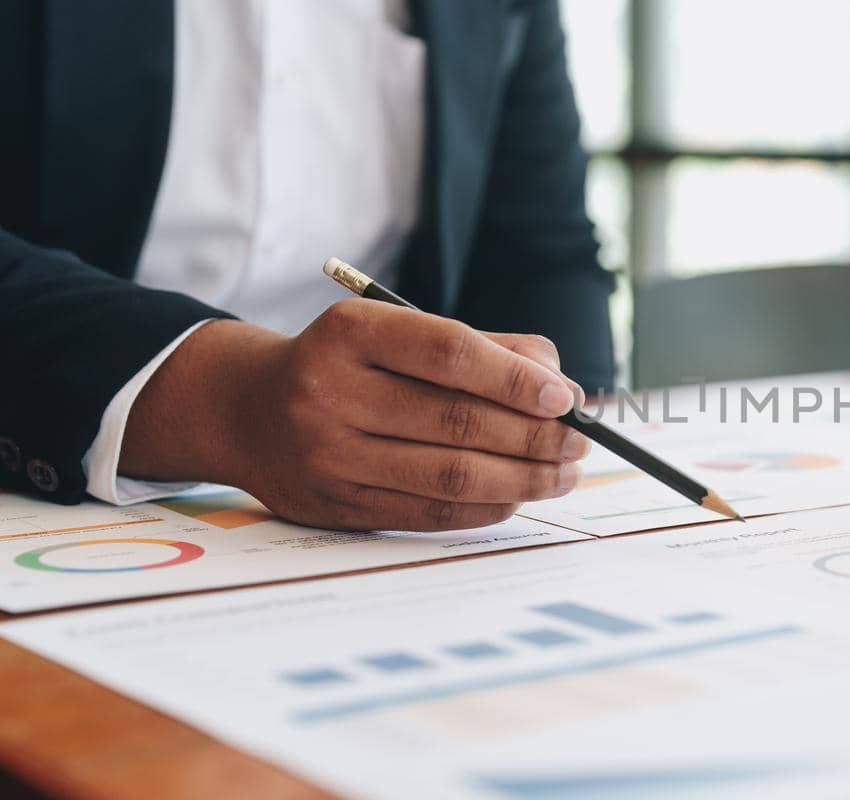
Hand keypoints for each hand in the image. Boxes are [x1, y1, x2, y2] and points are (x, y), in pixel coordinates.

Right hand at [123, 300, 590, 530]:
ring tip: (563, 472)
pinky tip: (519, 494)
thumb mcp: (399, 332)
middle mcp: (329, 392)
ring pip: (450, 475)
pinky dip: (488, 505)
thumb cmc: (349, 364)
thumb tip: (563, 388)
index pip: (447, 352)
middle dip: (534, 436)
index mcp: (348, 333)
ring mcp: (328, 455)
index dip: (515, 378)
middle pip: (456, 422)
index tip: (566, 397)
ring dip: (523, 478)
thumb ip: (485, 348)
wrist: (246, 411)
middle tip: (579, 441)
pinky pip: (431, 510)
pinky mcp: (337, 505)